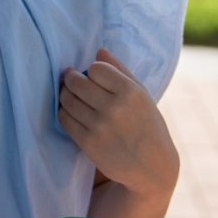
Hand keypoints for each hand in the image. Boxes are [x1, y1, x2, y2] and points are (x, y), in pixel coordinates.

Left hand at [59, 49, 174, 189]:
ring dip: (66, 95)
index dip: (92, 71)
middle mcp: (115, 108)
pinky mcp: (88, 143)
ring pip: (67, 99)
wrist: (152, 167)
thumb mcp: (142, 95)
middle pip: (77, 82)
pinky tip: (73, 113)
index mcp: (130, 92)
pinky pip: (65, 119)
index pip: (96, 68)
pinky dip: (65, 112)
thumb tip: (99, 51)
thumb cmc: (147, 125)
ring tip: (72, 96)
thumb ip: (121, 71)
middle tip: (72, 80)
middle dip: (71, 79)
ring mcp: (100, 126)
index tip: (94, 77)